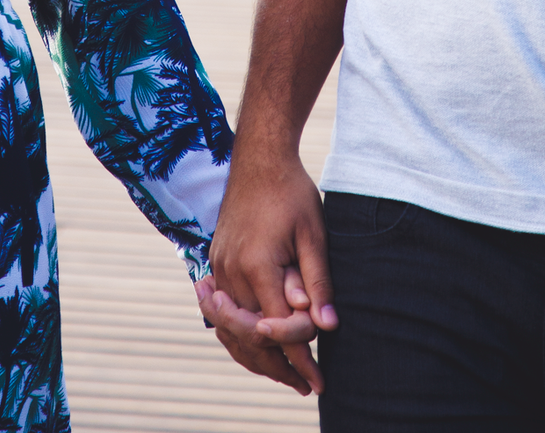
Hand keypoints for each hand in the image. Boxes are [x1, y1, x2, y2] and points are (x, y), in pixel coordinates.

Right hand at [205, 151, 337, 393]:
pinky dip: (239, 334)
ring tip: (285, 375)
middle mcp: (232, 272)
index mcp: (257, 266)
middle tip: (306, 386)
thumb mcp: (313, 234)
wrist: (258, 158)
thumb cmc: (291, 192)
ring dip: (257, 356)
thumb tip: (327, 326)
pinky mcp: (217, 262)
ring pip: (233, 330)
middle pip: (252, 338)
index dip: (301, 358)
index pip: (279, 328)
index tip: (319, 381)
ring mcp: (220, 268)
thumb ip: (317, 282)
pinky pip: (223, 311)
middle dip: (279, 367)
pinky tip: (255, 345)